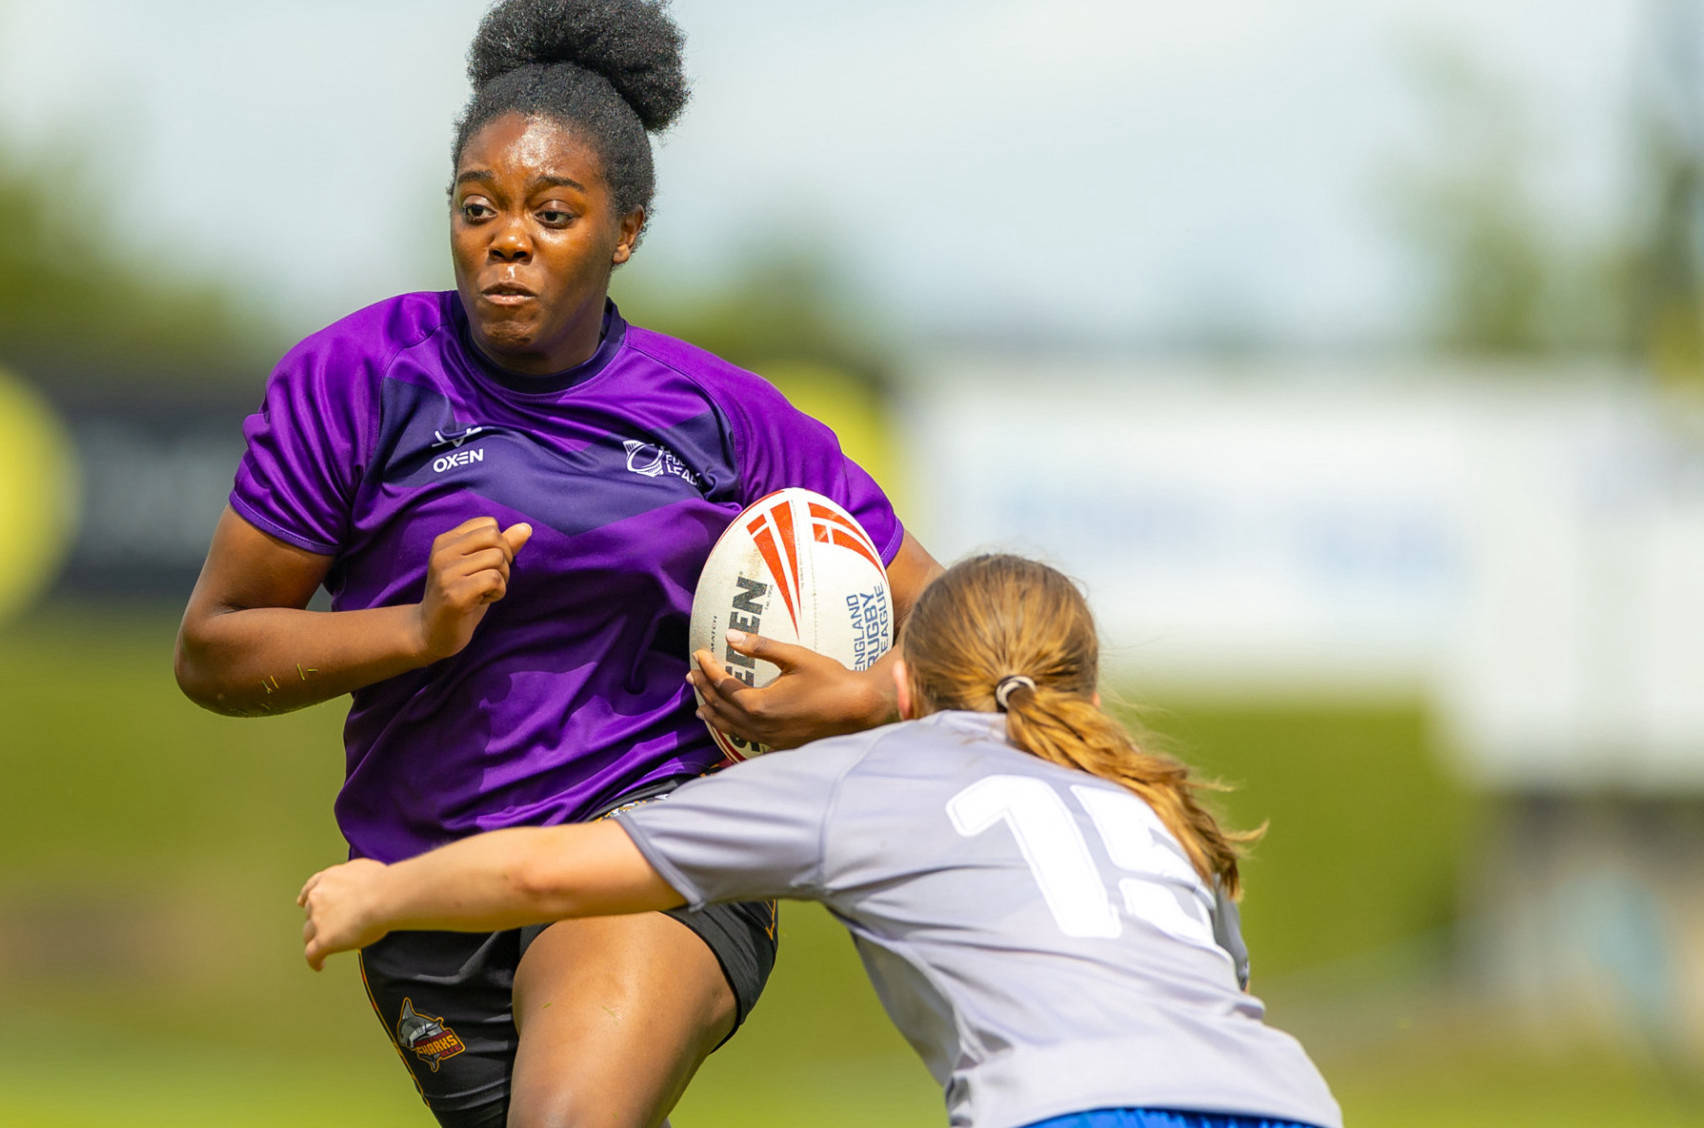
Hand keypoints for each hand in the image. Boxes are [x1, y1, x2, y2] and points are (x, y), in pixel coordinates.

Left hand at [298, 859, 391, 970]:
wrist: (382, 897)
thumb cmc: (380, 882)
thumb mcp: (363, 868)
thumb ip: (351, 875)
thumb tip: (356, 882)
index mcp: (326, 880)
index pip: (310, 889)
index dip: (305, 898)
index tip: (302, 902)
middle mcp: (317, 898)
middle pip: (310, 914)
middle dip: (318, 919)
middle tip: (332, 925)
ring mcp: (317, 920)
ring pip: (309, 934)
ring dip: (316, 939)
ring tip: (327, 946)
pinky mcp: (323, 940)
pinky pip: (312, 955)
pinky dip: (315, 961)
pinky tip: (320, 965)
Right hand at [415, 517, 531, 661]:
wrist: (431, 632)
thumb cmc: (461, 596)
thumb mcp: (480, 566)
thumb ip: (502, 546)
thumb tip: (526, 527)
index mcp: (446, 541)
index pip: (489, 524)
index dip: (500, 544)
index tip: (486, 565)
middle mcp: (442, 552)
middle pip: (495, 538)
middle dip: (504, 560)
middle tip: (489, 580)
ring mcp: (446, 573)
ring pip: (497, 559)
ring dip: (501, 579)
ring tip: (483, 592)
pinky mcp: (454, 594)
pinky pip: (494, 579)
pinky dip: (498, 592)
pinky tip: (482, 600)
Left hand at [689, 630, 891, 750]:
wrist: (858, 709)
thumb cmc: (830, 680)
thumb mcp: (796, 657)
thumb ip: (761, 647)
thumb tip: (730, 636)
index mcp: (759, 704)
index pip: (723, 685)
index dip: (708, 667)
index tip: (699, 652)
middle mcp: (760, 726)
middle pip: (721, 707)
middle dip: (704, 689)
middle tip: (693, 673)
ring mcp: (769, 738)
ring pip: (730, 727)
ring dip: (713, 712)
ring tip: (699, 705)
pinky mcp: (780, 744)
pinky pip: (746, 736)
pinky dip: (731, 727)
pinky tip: (732, 722)